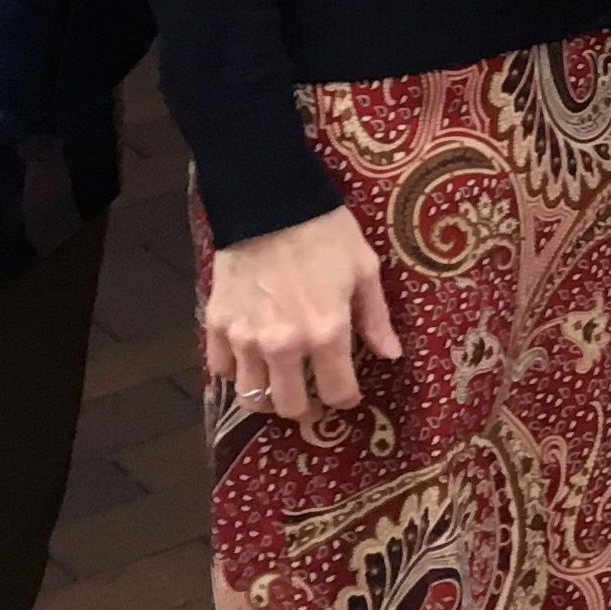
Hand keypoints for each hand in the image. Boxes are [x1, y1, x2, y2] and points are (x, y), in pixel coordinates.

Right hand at [204, 205, 400, 421]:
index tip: (348, 393)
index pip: (337, 393)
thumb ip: (376, 318)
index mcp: (326, 332)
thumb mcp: (364, 269)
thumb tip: (391, 355)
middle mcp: (284, 345)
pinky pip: (221, 370)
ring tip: (281, 384)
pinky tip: (250, 360)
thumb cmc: (325, 232)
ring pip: (252, 397)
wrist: (270, 201)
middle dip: (307, 408)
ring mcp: (246, 338)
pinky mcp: (218, 325)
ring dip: (269, 396)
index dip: (346, 399)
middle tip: (314, 397)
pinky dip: (236, 372)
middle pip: (290, 406)